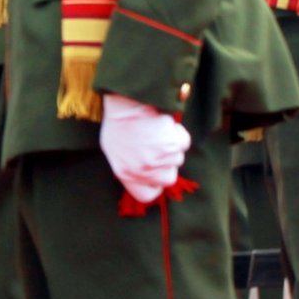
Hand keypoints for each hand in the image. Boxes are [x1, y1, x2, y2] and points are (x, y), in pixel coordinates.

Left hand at [98, 92, 190, 207]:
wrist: (127, 103)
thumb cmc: (119, 124)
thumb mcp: (115, 150)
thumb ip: (130, 167)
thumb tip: (146, 176)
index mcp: (125, 173)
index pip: (146, 195)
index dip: (153, 185)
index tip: (154, 175)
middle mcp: (144, 170)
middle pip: (168, 179)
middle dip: (166, 165)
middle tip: (157, 149)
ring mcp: (160, 158)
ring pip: (177, 159)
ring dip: (171, 147)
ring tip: (155, 132)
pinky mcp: (173, 144)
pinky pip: (183, 143)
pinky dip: (178, 134)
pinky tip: (164, 126)